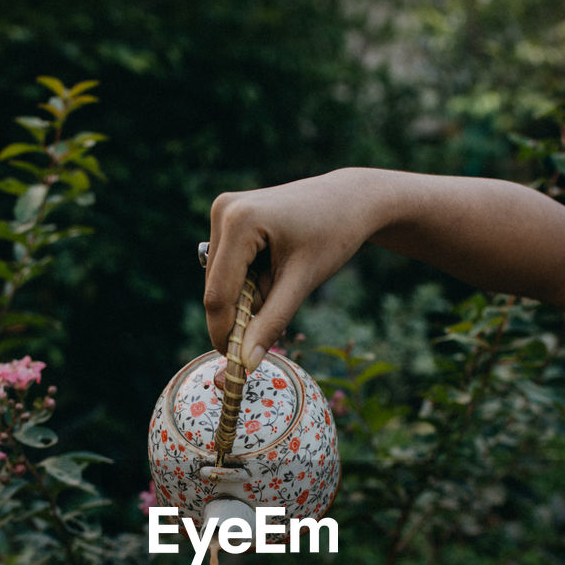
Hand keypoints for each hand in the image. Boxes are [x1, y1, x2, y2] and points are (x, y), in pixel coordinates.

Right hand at [203, 171, 382, 369]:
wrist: (349, 200)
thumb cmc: (332, 235)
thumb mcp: (302, 282)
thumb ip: (272, 322)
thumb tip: (245, 363)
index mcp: (239, 222)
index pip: (218, 294)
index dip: (225, 333)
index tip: (236, 364)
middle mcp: (223, 211)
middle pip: (215, 288)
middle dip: (241, 311)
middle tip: (278, 308)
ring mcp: (223, 210)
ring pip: (219, 280)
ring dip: (246, 295)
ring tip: (282, 278)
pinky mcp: (227, 216)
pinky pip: (227, 266)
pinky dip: (247, 280)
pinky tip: (274, 267)